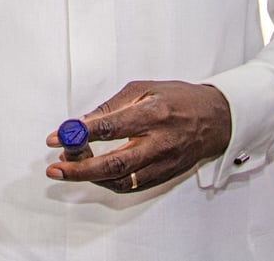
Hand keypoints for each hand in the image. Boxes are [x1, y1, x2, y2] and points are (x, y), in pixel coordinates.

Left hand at [44, 80, 230, 192]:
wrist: (217, 118)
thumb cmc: (178, 98)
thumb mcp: (142, 89)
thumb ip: (110, 107)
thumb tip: (80, 123)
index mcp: (152, 114)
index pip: (110, 128)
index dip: (79, 135)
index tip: (56, 137)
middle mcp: (159, 142)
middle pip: (114, 163)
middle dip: (80, 168)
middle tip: (56, 168)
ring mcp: (163, 163)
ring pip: (121, 180)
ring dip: (90, 178)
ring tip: (69, 168)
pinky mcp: (165, 175)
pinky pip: (132, 185)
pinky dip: (108, 182)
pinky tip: (93, 173)